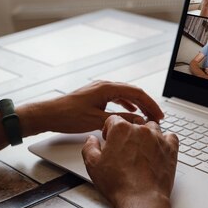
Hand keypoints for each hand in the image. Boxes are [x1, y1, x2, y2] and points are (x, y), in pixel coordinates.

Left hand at [20, 81, 162, 135]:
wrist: (48, 114)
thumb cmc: (68, 116)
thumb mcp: (97, 121)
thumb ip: (120, 121)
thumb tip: (138, 122)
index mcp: (107, 88)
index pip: (137, 93)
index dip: (150, 105)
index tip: (159, 115)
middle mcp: (104, 85)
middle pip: (133, 92)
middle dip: (147, 105)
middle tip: (157, 118)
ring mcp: (99, 90)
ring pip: (125, 95)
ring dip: (137, 105)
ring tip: (147, 116)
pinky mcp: (95, 96)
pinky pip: (116, 97)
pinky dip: (127, 104)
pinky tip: (130, 112)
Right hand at [82, 116, 178, 207]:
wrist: (141, 199)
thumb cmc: (119, 184)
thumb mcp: (93, 165)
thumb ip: (89, 147)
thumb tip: (91, 140)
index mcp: (121, 129)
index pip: (114, 120)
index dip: (109, 129)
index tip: (109, 138)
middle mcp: (141, 129)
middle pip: (134, 122)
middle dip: (128, 132)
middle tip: (124, 146)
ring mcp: (158, 138)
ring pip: (152, 127)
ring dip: (146, 134)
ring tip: (141, 148)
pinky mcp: (170, 149)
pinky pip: (170, 137)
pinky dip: (165, 141)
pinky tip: (158, 148)